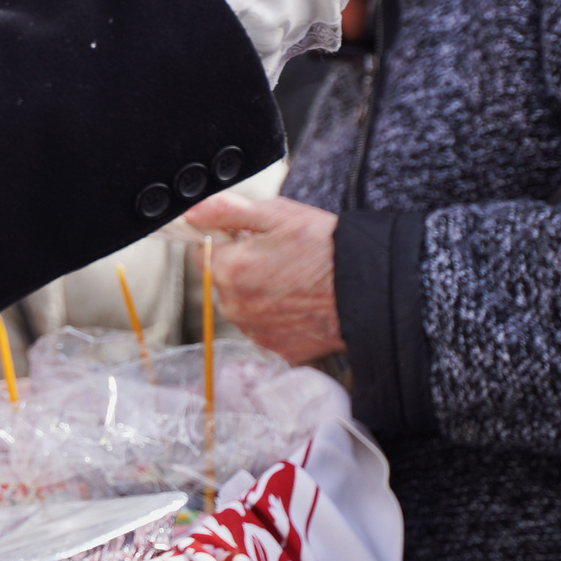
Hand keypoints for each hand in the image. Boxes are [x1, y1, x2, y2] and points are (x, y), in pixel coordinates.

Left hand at [182, 195, 340, 362]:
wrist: (367, 290)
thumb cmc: (326, 250)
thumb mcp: (277, 214)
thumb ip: (226, 211)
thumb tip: (192, 213)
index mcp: (230, 270)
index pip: (203, 252)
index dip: (226, 240)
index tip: (249, 238)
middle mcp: (236, 307)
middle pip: (222, 281)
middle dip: (242, 267)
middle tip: (279, 256)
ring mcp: (256, 331)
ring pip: (243, 306)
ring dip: (258, 293)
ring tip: (293, 279)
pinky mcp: (278, 349)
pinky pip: (264, 328)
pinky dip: (276, 316)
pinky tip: (299, 302)